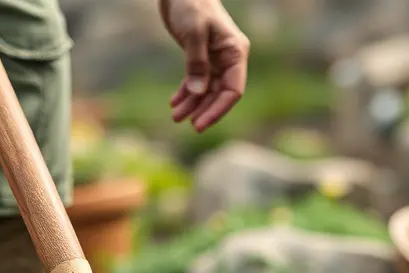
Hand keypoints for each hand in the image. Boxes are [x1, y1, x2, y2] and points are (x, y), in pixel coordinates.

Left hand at [159, 0, 249, 131]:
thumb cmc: (191, 2)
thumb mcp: (194, 32)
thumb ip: (196, 64)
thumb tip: (198, 93)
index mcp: (235, 52)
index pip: (233, 90)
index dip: (218, 110)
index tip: (200, 124)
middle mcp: (228, 58)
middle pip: (219, 94)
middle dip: (203, 110)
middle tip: (187, 124)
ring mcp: (215, 59)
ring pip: (206, 91)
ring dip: (192, 104)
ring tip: (175, 116)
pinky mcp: (201, 58)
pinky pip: (196, 82)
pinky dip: (185, 93)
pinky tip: (174, 103)